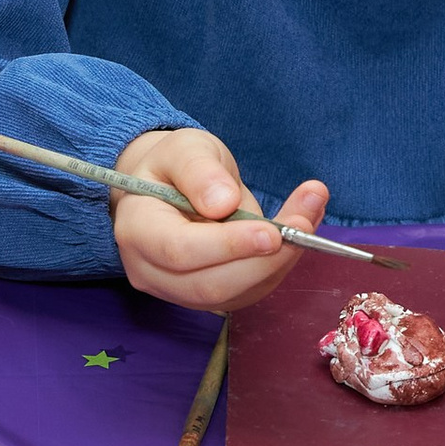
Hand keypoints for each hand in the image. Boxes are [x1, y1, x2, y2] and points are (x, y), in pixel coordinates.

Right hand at [113, 128, 327, 313]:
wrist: (168, 188)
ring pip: (233, 294)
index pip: (180, 250)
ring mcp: (177, 290)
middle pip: (209, 285)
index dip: (228, 246)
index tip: (271, 231)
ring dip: (278, 263)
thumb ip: (200, 171)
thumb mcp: (185, 148)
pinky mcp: (207, 297)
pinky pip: (247, 291)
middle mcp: (150, 270)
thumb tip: (224, 203)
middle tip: (304, 225)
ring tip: (308, 219)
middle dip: (263, 260)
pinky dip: (278, 266)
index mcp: (136, 229)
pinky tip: (299, 234)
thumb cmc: (173, 166)